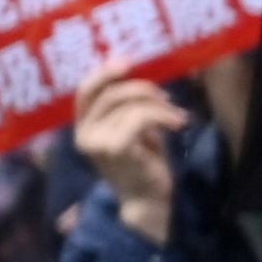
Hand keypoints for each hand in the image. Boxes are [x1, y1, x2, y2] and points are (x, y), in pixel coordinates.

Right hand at [76, 73, 190, 243]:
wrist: (147, 198)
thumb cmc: (143, 162)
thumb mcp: (133, 128)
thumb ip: (127, 107)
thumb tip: (139, 77)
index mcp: (84, 126)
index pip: (85, 91)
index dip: (104, 72)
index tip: (128, 62)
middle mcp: (83, 134)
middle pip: (110, 93)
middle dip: (143, 89)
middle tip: (166, 98)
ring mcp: (96, 142)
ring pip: (130, 105)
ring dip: (160, 106)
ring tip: (176, 117)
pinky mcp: (115, 149)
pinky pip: (140, 117)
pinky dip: (162, 116)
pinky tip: (178, 124)